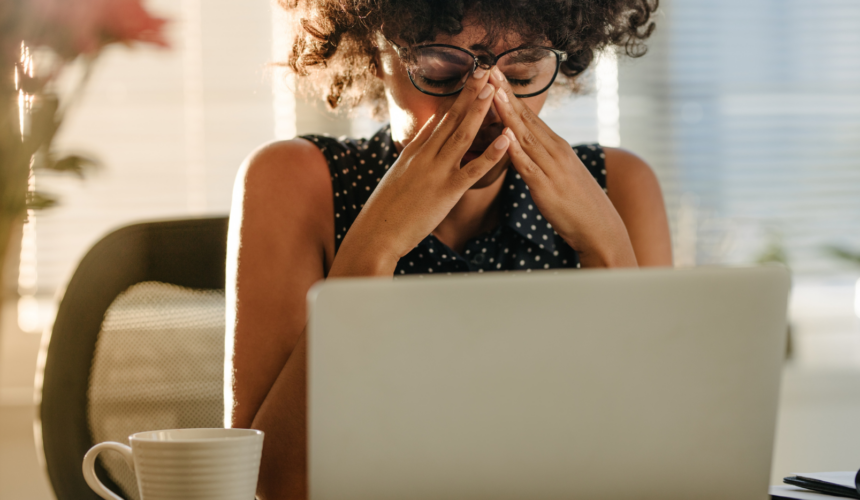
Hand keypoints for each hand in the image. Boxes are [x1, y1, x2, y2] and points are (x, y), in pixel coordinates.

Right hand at [329, 67, 510, 276]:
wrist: (376, 233)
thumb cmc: (386, 210)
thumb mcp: (397, 176)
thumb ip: (413, 155)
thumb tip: (425, 136)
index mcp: (414, 152)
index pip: (439, 120)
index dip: (456, 99)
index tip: (470, 80)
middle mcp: (425, 156)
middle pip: (451, 118)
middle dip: (470, 94)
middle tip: (485, 71)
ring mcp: (436, 171)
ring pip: (462, 135)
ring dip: (479, 111)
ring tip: (494, 90)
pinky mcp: (447, 191)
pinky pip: (474, 169)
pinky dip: (491, 153)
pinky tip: (506, 139)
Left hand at [488, 68, 636, 267]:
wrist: (600, 229)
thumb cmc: (578, 204)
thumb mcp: (560, 173)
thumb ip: (543, 158)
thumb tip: (525, 146)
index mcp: (557, 147)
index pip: (529, 115)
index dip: (510, 94)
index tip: (495, 74)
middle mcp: (555, 152)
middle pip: (526, 118)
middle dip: (505, 94)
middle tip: (488, 69)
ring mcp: (552, 168)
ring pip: (525, 137)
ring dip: (508, 114)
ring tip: (493, 93)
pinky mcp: (546, 188)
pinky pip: (528, 167)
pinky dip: (516, 151)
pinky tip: (504, 137)